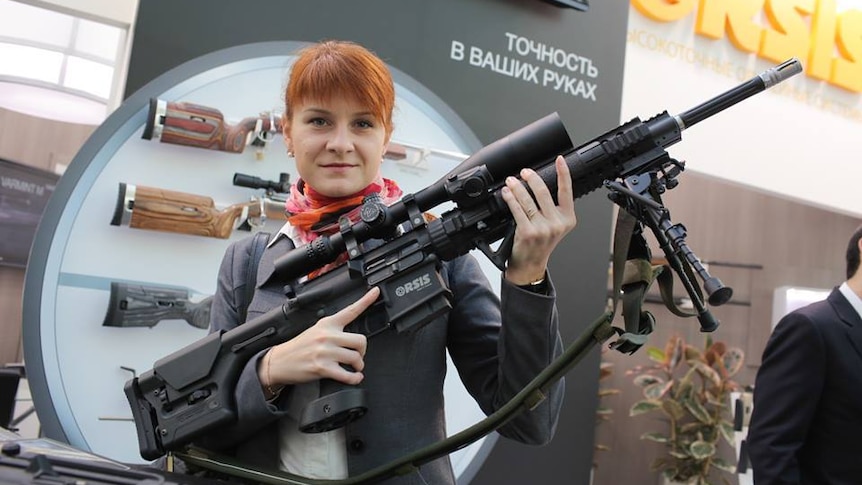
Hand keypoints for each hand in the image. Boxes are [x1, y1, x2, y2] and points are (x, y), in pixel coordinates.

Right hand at [260, 287, 379, 388]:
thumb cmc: (298, 347)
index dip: (366, 300)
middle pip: (361, 341)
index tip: (376, 291)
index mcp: (327, 324)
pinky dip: (355, 378)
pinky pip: (347, 375)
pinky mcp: (323, 368)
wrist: (279, 361)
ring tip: (354, 367)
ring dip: (358, 365)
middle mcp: (327, 336)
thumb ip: (333, 330)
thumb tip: (351, 338)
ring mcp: (325, 352)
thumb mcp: (315, 330)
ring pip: (356, 358)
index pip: (350, 310)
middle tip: (358, 355)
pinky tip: (354, 377)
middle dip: (363, 351)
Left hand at [500, 155, 576, 284]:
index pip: (567, 191)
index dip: (564, 173)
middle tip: (524, 171)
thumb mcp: (554, 226)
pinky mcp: (528, 232)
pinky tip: (506, 193)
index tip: (559, 160)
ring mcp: (543, 229)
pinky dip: (510, 199)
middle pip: (544, 192)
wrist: (531, 265)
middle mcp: (557, 223)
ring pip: (528, 200)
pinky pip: (517, 210)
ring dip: (517, 187)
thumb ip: (552, 208)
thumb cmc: (541, 244)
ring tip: (511, 180)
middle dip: (532, 178)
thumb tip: (538, 184)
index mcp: (567, 219)